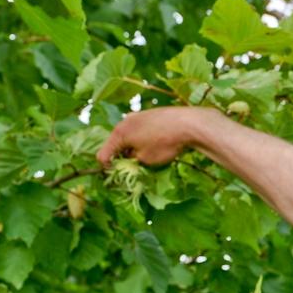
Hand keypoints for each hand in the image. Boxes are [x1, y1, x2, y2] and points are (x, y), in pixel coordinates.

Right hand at [95, 106, 220, 167]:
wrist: (188, 123)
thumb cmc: (164, 143)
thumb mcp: (145, 159)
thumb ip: (132, 162)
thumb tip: (130, 159)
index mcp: (119, 133)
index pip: (103, 155)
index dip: (107, 169)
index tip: (118, 178)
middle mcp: (125, 121)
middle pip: (116, 144)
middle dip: (121, 157)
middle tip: (134, 169)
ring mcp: (138, 115)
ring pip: (129, 137)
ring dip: (133, 148)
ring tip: (148, 158)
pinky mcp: (150, 114)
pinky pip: (140, 130)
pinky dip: (143, 140)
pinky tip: (157, 145)